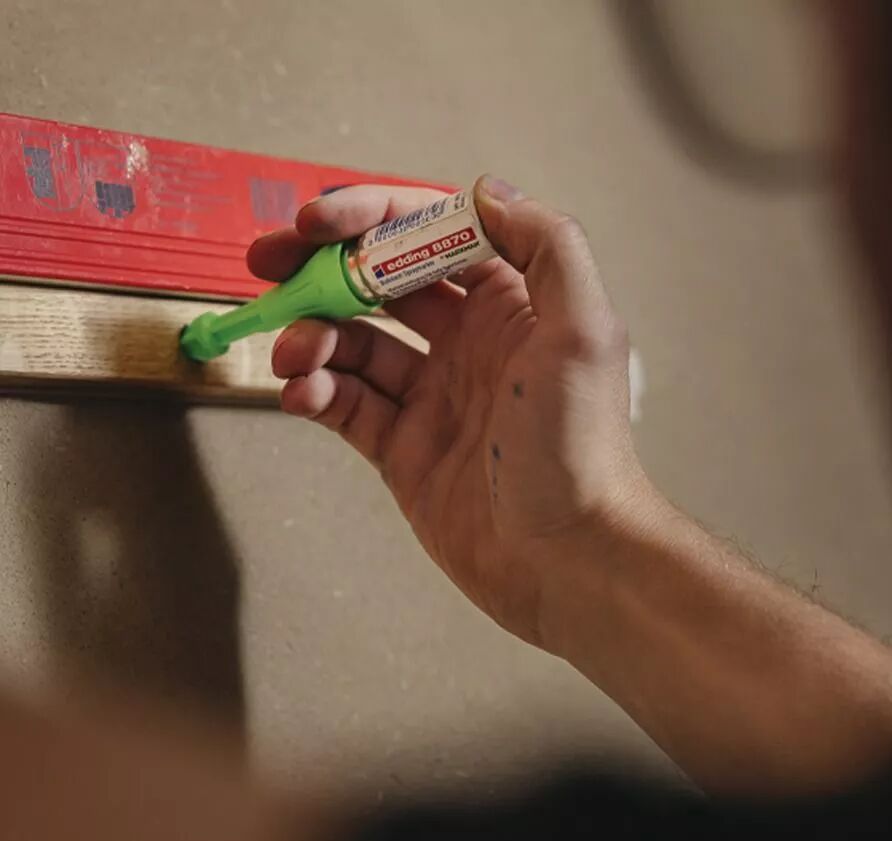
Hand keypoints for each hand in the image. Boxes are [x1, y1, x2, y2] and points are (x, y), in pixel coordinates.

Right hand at [248, 176, 651, 648]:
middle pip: (378, 284)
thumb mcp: (582, 332)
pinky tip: (302, 393)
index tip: (320, 223)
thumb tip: (488, 190)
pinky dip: (315, 392)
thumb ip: (546, 246)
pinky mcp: (403, 447)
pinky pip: (344, 404)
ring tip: (290, 350)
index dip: (371, 219)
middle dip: (322, 269)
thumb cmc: (582, 450)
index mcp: (508, 305)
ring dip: (312, 336)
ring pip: (352, 343)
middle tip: (268, 263)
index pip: (428, 238)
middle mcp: (467, 343)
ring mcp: (431, 395)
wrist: (564, 559)